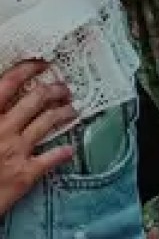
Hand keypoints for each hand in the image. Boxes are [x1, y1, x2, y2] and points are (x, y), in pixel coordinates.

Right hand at [0, 61, 76, 214]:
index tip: (41, 64)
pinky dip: (62, 152)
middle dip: (54, 90)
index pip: (8, 83)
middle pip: (36, 99)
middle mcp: (3, 130)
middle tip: (63, 88)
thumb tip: (1, 97)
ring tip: (72, 109)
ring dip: (64, 112)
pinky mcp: (24, 175)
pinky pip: (51, 159)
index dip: (28, 69)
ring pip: (48, 122)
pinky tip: (69, 149)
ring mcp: (16, 151)